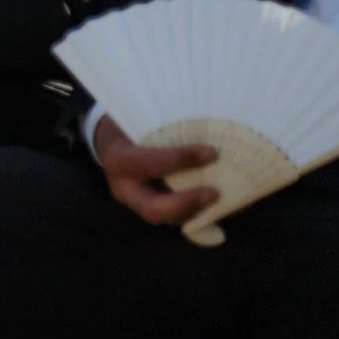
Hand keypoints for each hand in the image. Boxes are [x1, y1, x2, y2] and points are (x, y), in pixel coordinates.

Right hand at [93, 114, 219, 227]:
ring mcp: (139, 204)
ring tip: (224, 199)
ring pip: (170, 219)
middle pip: (152, 209)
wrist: (114, 143)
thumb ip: (163, 128)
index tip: (211, 153)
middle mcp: (125, 189)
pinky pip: (178, 218)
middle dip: (185, 203)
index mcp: (118, 160)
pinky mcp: (155, 209)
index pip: (147, 163)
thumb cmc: (129, 127)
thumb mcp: (137, 120)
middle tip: (214, 193)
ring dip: (198, 211)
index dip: (178, 160)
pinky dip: (201, 212)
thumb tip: (204, 129)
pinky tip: (222, 204)